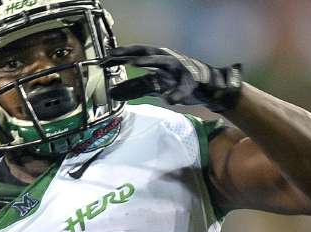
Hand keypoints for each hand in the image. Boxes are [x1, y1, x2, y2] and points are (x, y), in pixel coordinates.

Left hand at [104, 44, 242, 112]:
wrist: (209, 86)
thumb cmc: (178, 83)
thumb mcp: (154, 86)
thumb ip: (135, 88)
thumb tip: (113, 94)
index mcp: (158, 60)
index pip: (136, 55)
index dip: (120, 56)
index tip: (102, 60)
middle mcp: (167, 61)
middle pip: (146, 54)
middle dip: (129, 53)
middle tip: (112, 56)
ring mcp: (178, 70)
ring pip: (163, 63)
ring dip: (150, 62)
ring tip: (135, 64)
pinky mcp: (190, 82)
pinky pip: (183, 88)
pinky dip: (176, 93)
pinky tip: (170, 100)